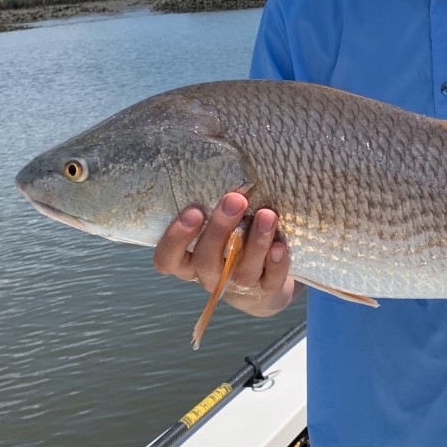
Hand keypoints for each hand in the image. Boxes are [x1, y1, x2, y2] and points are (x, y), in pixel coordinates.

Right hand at [153, 192, 296, 317]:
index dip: (175, 239)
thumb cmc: (230, 238)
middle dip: (220, 229)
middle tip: (235, 200)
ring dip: (255, 243)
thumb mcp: (213, 222)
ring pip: (241, 272)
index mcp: (188, 260)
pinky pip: (271, 281)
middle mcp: (209, 275)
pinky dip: (276, 263)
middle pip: (206, 261)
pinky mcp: (266, 290)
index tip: (193, 211)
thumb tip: (217, 156)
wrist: (260, 281)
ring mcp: (237, 285)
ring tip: (267, 214)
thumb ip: (210, 203)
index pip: (167, 258)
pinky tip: (279, 245)